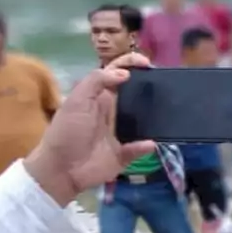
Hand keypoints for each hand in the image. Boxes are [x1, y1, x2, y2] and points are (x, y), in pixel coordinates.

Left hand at [24, 52, 155, 205]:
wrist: (61, 168)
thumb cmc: (67, 132)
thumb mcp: (76, 101)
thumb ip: (97, 82)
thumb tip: (125, 73)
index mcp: (99, 97)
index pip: (116, 73)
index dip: (130, 64)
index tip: (148, 64)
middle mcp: (111, 112)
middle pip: (133, 94)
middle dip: (149, 86)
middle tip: (166, 84)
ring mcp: (119, 133)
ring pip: (142, 120)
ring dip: (154, 116)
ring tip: (170, 109)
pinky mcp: (123, 153)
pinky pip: (140, 147)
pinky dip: (147, 145)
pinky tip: (151, 143)